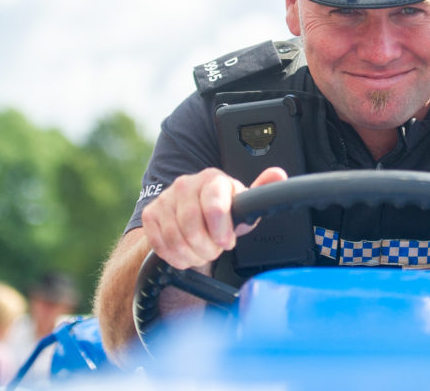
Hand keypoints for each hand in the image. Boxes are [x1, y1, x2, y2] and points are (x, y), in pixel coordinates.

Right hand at [141, 167, 287, 268]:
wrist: (193, 214)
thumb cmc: (223, 210)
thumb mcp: (243, 204)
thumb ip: (261, 192)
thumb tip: (278, 174)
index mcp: (213, 179)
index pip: (214, 204)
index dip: (221, 229)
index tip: (227, 243)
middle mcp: (186, 184)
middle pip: (191, 226)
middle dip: (206, 247)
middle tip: (215, 250)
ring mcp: (166, 198)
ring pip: (175, 237)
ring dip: (191, 254)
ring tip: (202, 253)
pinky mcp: (151, 214)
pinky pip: (160, 243)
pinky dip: (175, 256)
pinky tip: (186, 254)